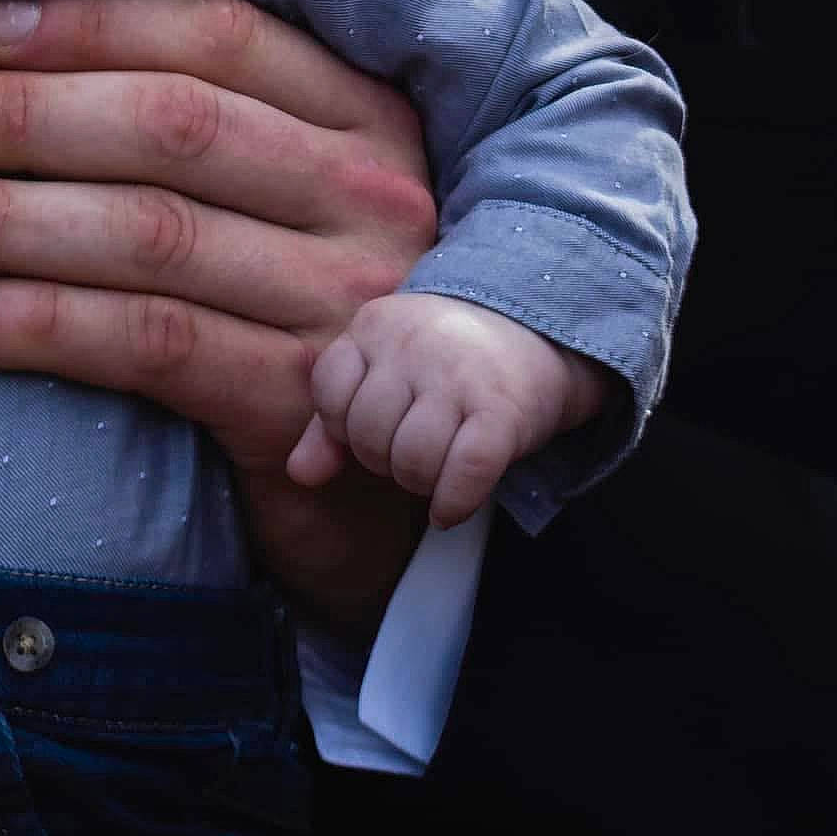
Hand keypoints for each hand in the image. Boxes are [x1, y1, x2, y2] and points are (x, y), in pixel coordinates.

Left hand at [0, 0, 439, 634]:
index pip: (219, 36)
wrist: (381, 499)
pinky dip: (39, 322)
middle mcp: (369, 196)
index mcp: (361, 116)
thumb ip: (184, 128)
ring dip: (2, 221)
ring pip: (148, 231)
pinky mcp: (301, 401)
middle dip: (23, 117)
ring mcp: (344, 301)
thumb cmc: (286, 315)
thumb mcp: (271, 200)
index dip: (92, 26)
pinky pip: (150, 342)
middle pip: (173, 126)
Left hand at [289, 293, 613, 528]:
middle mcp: (414, 345)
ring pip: (411, 459)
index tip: (372, 427)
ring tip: (432, 473)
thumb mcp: (383, 372)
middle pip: (367, 434)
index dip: (343, 426)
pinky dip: (453, 502)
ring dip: (418, 483)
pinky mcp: (504, 408)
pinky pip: (466, 471)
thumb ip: (333, 421)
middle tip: (408, 453)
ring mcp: (460, 374)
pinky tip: (448, 509)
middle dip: (381, 459)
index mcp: (375, 327)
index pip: (329, 393)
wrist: (536, 331)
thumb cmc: (444, 362)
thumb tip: (300, 475)